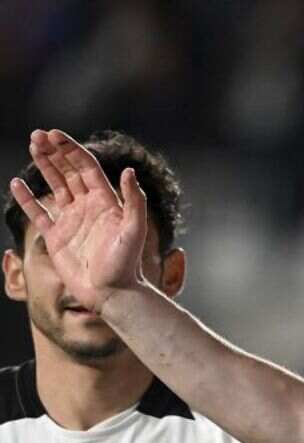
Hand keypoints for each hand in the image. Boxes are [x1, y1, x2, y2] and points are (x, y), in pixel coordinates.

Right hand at [9, 129, 147, 312]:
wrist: (112, 294)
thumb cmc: (127, 265)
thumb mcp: (134, 231)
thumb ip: (134, 201)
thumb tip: (129, 171)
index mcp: (106, 202)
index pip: (86, 168)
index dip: (72, 150)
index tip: (55, 135)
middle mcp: (89, 208)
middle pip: (69, 172)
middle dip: (55, 152)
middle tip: (38, 135)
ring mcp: (72, 221)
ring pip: (55, 187)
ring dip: (44, 166)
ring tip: (33, 145)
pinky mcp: (56, 238)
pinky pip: (39, 214)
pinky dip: (27, 199)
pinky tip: (17, 184)